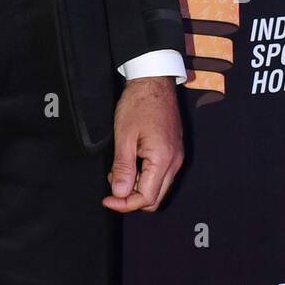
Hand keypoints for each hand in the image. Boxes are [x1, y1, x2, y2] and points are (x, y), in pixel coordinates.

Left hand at [103, 76, 183, 212]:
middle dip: (131, 199)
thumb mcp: (124, 136)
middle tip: (111, 189)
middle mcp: (174, 162)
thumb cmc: (139, 104)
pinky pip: (160, 174)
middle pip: (154, 198)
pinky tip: (129, 164)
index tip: (107, 199)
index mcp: (163, 159)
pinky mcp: (173, 151)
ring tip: (117, 172)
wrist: (154, 81)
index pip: (146, 197)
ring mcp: (176, 157)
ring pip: (158, 187)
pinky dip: (144, 176)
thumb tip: (119, 194)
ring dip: (137, 187)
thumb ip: (123, 168)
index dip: (125, 203)